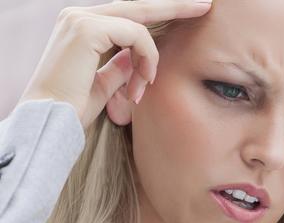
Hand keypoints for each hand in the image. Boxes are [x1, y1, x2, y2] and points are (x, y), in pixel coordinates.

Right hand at [17, 0, 212, 128]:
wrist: (50, 120)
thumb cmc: (74, 109)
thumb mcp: (105, 84)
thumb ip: (122, 66)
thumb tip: (138, 57)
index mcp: (82, 26)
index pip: (129, 14)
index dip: (161, 11)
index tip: (191, 10)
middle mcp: (78, 16)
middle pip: (139, 6)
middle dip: (175, 6)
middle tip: (205, 5)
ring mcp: (81, 19)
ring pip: (140, 27)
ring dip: (151, 60)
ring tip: (143, 89)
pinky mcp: (86, 28)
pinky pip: (136, 36)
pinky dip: (147, 59)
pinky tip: (142, 84)